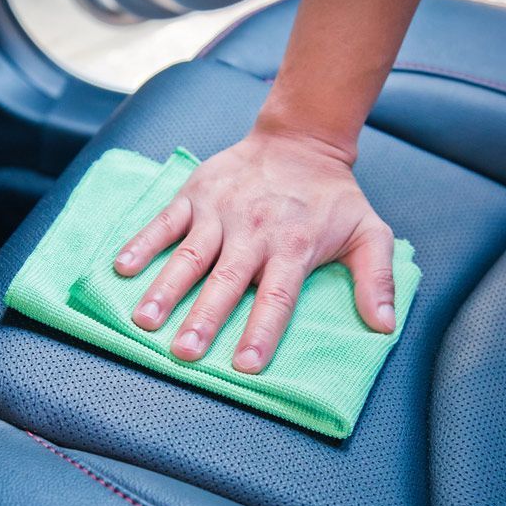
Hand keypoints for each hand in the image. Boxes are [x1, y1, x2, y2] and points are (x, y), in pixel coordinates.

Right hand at [114, 129, 395, 373]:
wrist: (299, 140)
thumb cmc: (332, 197)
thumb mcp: (370, 232)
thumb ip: (377, 280)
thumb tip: (382, 327)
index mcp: (293, 246)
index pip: (277, 297)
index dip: (261, 331)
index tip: (245, 365)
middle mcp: (254, 231)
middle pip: (226, 281)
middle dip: (204, 318)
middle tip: (184, 353)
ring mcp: (220, 211)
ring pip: (190, 254)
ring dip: (166, 288)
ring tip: (144, 320)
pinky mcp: (196, 194)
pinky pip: (165, 221)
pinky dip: (142, 242)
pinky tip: (122, 267)